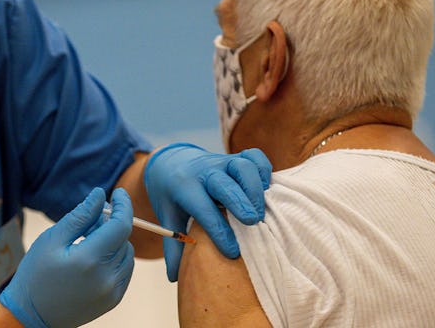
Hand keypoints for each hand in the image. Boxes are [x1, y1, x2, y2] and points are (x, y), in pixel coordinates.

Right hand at [0, 188, 134, 327]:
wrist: (31, 316)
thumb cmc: (36, 274)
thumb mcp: (52, 239)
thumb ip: (80, 216)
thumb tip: (99, 194)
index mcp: (90, 260)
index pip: (121, 225)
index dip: (123, 205)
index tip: (118, 193)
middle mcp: (106, 278)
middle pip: (123, 238)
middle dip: (111, 223)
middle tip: (89, 222)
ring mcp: (112, 291)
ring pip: (127, 254)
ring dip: (114, 241)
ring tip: (88, 242)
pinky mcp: (113, 300)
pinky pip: (125, 270)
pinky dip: (115, 258)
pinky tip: (94, 259)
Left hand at [144, 143, 270, 280]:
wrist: (171, 162)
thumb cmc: (172, 195)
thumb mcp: (168, 217)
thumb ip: (173, 245)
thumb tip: (174, 278)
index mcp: (183, 187)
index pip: (202, 207)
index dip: (219, 230)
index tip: (232, 252)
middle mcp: (204, 171)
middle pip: (224, 182)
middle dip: (240, 202)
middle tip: (252, 224)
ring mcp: (221, 161)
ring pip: (242, 166)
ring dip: (254, 188)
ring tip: (260, 213)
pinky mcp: (236, 157)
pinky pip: (254, 157)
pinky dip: (263, 170)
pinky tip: (266, 189)